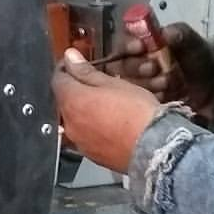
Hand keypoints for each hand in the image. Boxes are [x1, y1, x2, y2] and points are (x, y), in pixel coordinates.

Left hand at [53, 49, 159, 171]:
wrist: (155, 148)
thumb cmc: (136, 113)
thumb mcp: (112, 83)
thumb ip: (86, 71)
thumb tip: (70, 58)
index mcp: (72, 102)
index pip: (58, 79)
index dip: (66, 69)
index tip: (75, 64)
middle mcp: (70, 124)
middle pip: (65, 100)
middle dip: (76, 90)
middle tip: (95, 83)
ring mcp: (79, 142)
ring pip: (75, 119)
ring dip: (84, 110)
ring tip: (105, 105)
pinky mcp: (91, 155)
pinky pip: (85, 136)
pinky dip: (92, 127)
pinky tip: (109, 124)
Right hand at [112, 22, 213, 122]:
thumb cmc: (207, 65)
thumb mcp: (197, 46)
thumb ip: (182, 35)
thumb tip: (166, 32)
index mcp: (149, 47)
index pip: (125, 43)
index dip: (128, 45)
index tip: (139, 47)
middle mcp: (140, 66)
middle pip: (120, 65)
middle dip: (137, 66)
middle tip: (154, 68)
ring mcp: (141, 87)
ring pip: (126, 85)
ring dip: (146, 84)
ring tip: (168, 84)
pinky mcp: (145, 106)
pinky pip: (135, 104)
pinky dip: (150, 99)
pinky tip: (166, 97)